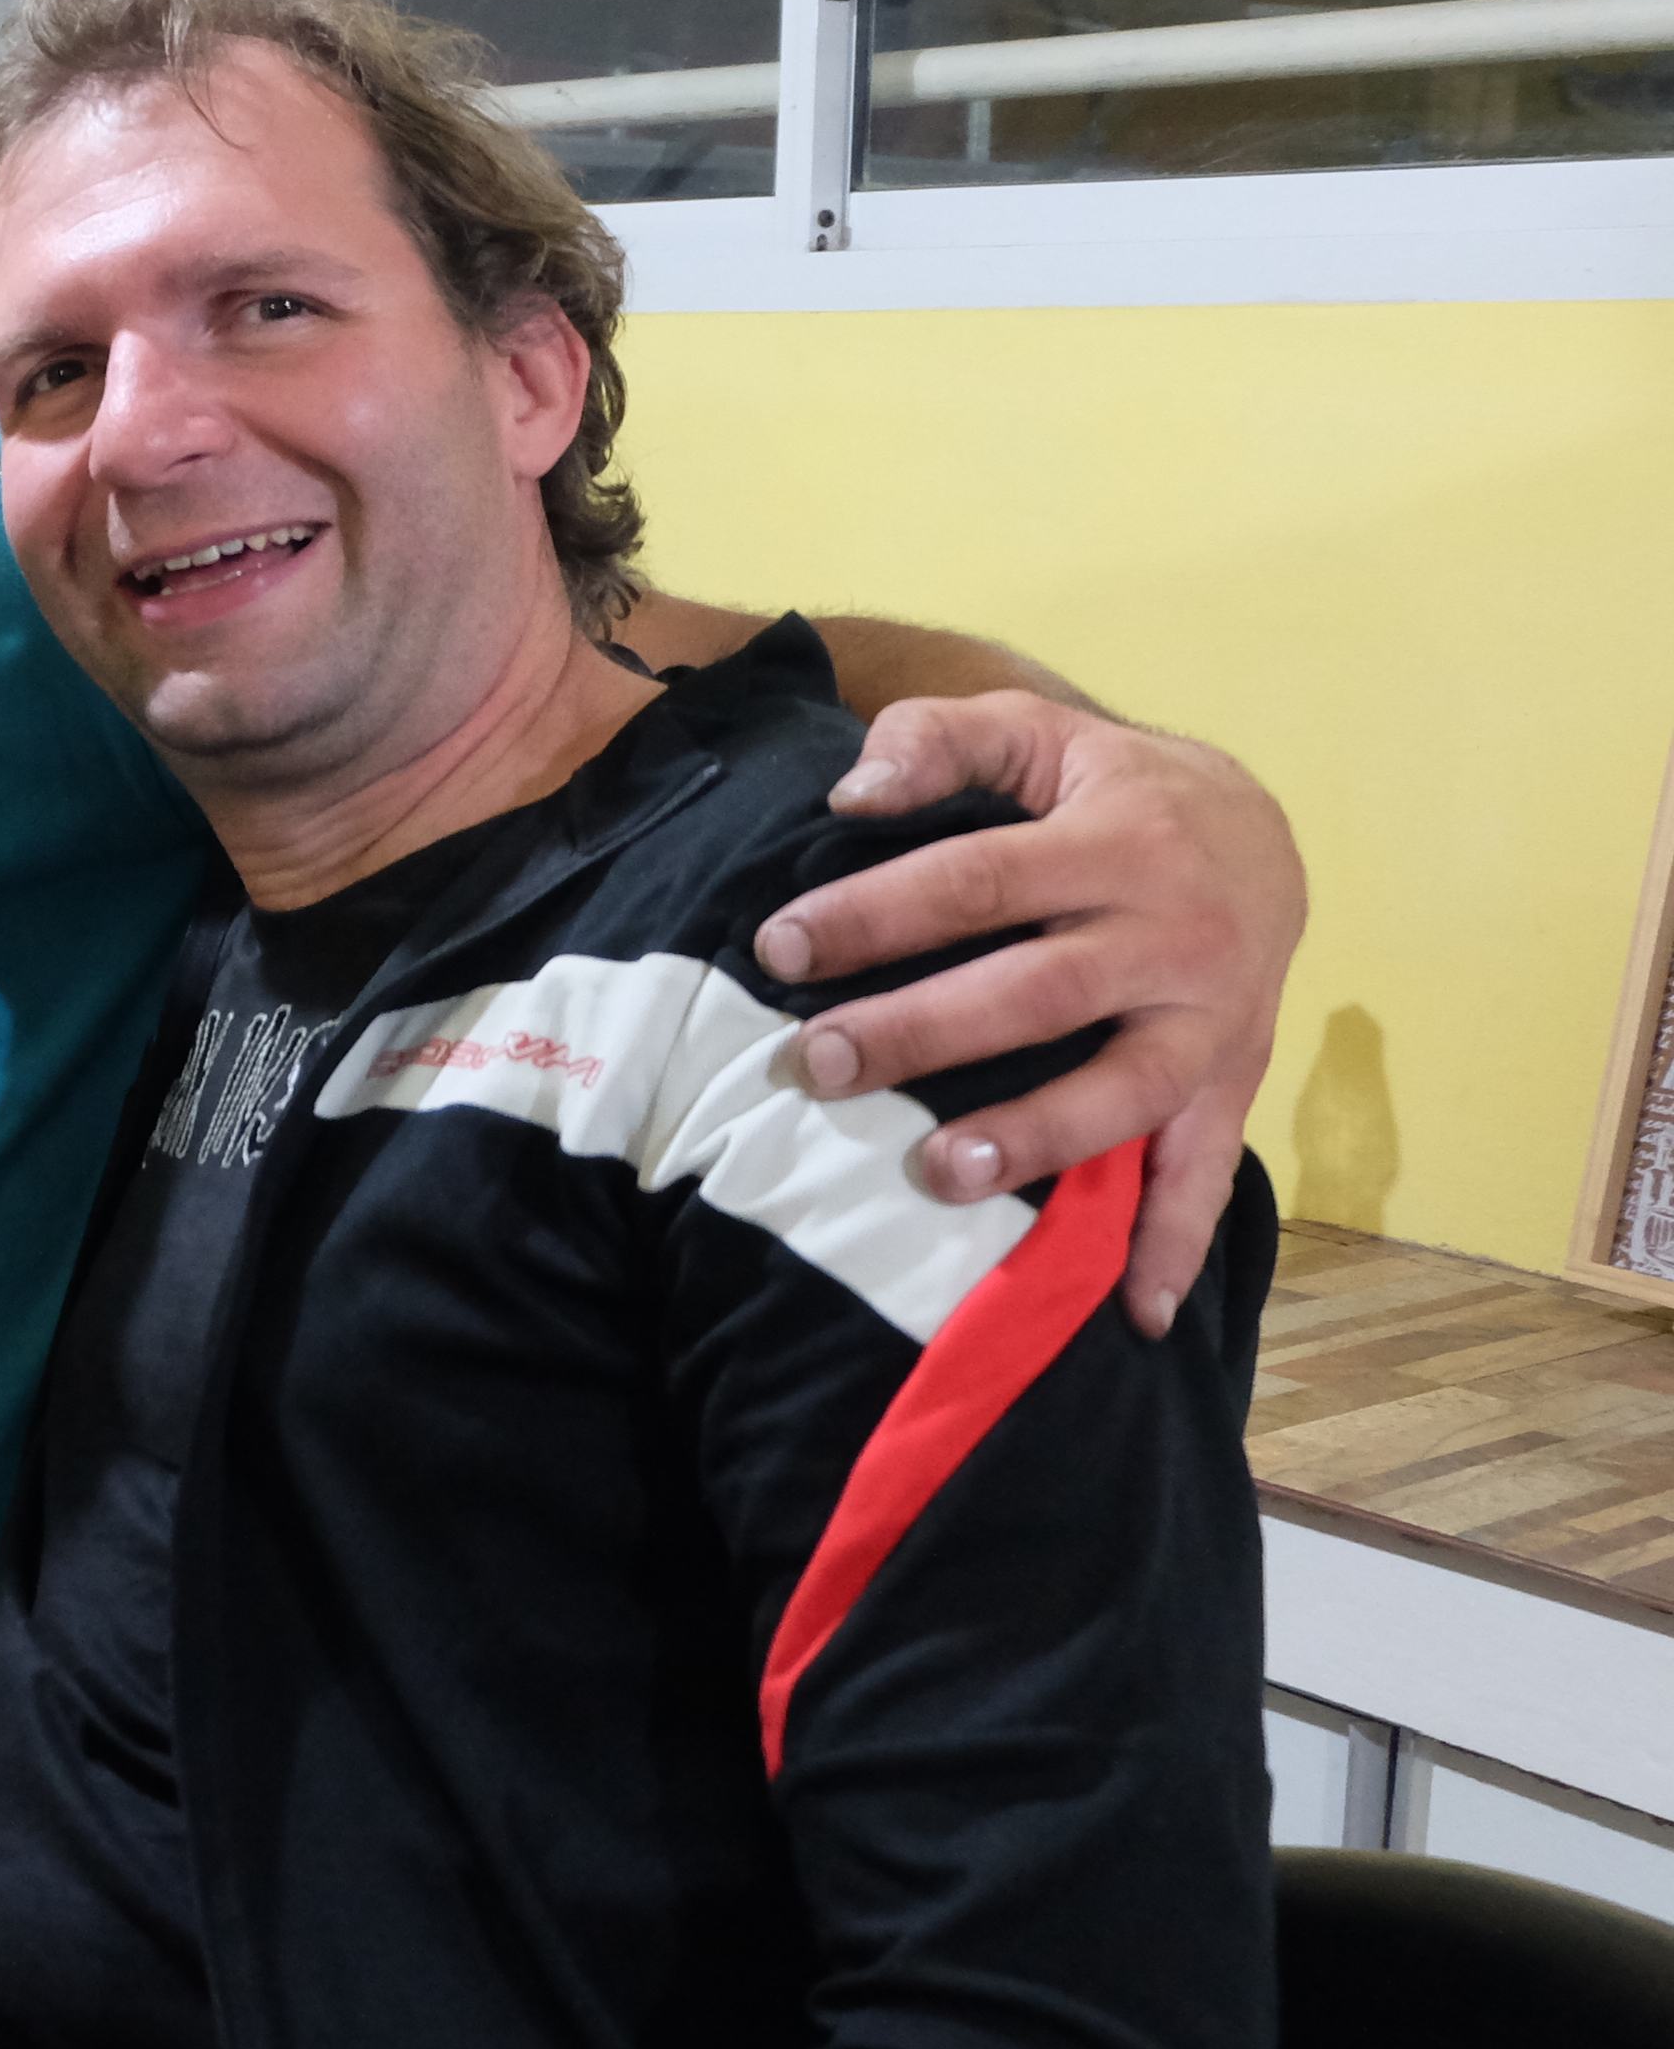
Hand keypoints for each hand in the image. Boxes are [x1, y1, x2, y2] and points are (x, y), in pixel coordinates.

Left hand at [754, 694, 1304, 1337]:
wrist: (1270, 835)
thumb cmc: (1118, 788)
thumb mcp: (1041, 732)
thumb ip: (941, 739)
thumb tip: (852, 793)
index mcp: (1115, 843)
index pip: (974, 881)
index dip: (873, 914)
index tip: (777, 948)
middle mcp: (1172, 937)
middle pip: (1033, 994)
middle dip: (918, 1034)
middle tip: (812, 1065)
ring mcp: (1211, 1021)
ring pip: (1121, 1091)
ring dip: (1034, 1141)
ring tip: (938, 1174)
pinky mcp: (1234, 1082)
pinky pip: (1207, 1171)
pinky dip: (1174, 1245)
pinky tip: (1133, 1315)